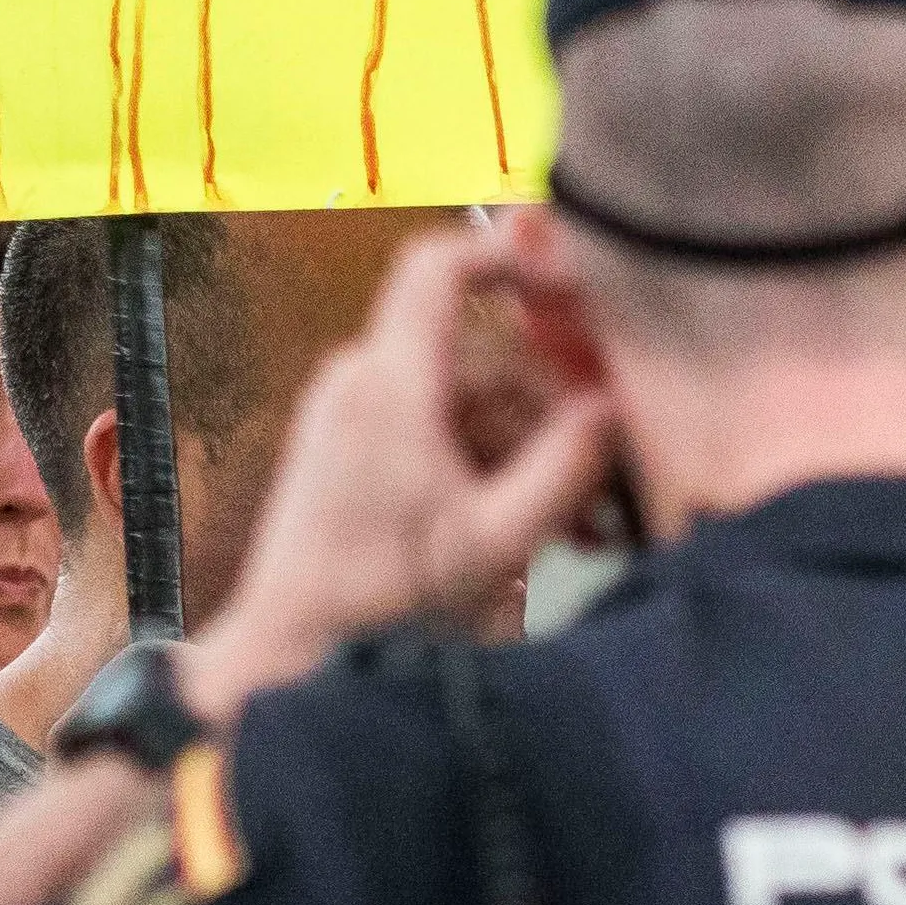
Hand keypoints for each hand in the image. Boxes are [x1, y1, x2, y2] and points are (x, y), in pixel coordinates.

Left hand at [188, 229, 616, 719]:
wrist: (290, 649)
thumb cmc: (381, 600)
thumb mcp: (493, 540)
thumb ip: (564, 467)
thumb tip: (615, 406)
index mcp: (388, 383)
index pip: (439, 266)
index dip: (508, 254)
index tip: (572, 281)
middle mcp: (363, 380)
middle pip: (483, 357)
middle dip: (550, 414)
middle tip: (603, 480)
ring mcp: (353, 411)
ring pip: (469, 402)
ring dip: (526, 454)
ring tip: (574, 531)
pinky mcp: (351, 443)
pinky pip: (439, 431)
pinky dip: (485, 467)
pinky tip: (527, 527)